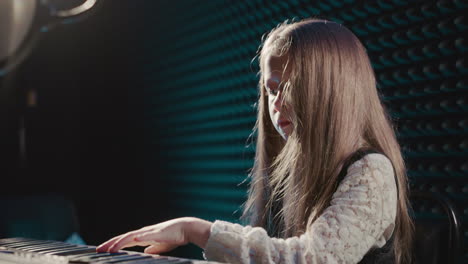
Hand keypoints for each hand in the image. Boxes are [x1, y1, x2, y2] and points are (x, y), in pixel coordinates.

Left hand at [96, 217, 211, 253]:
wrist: (186, 228)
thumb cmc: (174, 236)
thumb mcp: (161, 245)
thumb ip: (153, 248)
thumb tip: (146, 251)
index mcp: (143, 236)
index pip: (124, 240)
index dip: (113, 245)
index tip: (103, 250)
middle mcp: (143, 232)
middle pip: (123, 238)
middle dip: (110, 244)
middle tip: (98, 250)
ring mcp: (148, 232)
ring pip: (129, 236)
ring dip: (119, 243)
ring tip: (109, 249)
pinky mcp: (156, 233)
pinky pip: (144, 235)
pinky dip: (136, 237)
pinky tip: (130, 240)